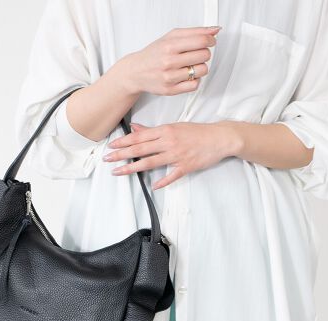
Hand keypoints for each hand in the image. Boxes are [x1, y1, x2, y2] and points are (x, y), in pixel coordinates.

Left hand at [103, 121, 241, 189]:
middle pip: (140, 149)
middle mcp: (169, 142)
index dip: (123, 142)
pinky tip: (153, 186)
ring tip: (119, 172)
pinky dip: (162, 181)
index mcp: (165, 131)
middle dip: (121, 155)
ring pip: (150, 162)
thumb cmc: (197, 132)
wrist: (219, 137)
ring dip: (132, 168)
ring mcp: (177, 155)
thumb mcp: (174, 127)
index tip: (111, 146)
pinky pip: (172, 175)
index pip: (139, 137)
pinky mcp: (186, 166)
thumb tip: (135, 128)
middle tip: (107, 160)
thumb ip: (153, 130)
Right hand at [119, 26, 220, 95]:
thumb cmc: (153, 54)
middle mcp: (169, 62)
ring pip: (201, 71)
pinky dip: (194, 80)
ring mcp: (170, 77)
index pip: (201, 41)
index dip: (210, 40)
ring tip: (190, 66)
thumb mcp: (171, 37)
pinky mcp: (171, 90)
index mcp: (170, 46)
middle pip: (204, 55)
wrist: (136, 72)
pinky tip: (187, 76)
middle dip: (203, 53)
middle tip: (196, 54)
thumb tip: (214, 30)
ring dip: (199, 68)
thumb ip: (193, 32)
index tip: (209, 42)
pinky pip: (194, 85)